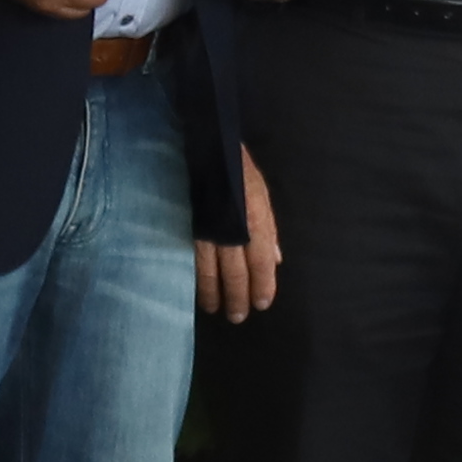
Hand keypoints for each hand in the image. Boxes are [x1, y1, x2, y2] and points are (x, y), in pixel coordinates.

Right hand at [198, 148, 288, 324]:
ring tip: (214, 309)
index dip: (262, 285)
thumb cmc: (237, 170)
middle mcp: (231, 227)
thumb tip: (277, 261)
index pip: (261, 261)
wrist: (204, 144)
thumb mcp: (261, 194)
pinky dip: (193, 277)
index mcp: (254, 218)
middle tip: (237, 318)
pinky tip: (192, 290)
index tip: (262, 304)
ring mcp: (205, 228)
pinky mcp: (184, 226)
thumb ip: (269, 229)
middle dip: (237, 297)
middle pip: (235, 272)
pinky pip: (189, 258)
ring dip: (212, 294)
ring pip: (208, 271)